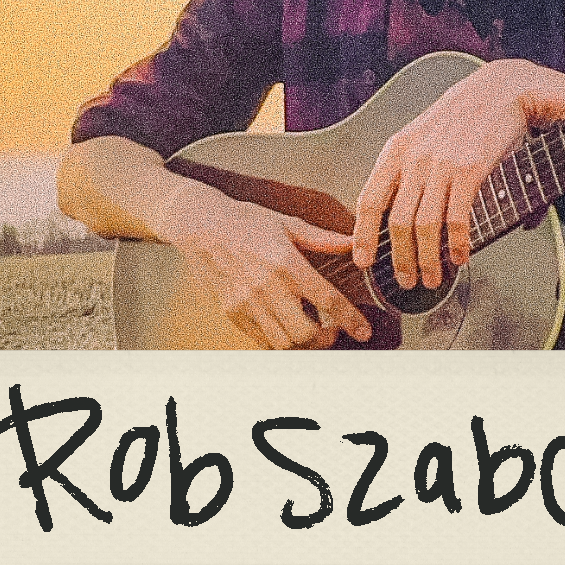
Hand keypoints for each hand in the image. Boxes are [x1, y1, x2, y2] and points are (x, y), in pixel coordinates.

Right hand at [160, 182, 372, 349]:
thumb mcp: (286, 223)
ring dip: (302, 343)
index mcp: (286, 263)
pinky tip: (285, 325)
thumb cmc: (244, 221)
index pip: (327, 300)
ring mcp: (247, 303)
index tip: (363, 330)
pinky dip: (279, 340)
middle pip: (305, 333)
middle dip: (326, 338)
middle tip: (332, 330)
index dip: (350, 319)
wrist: (201, 226)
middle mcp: (267, 288)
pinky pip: (261, 340)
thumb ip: (321, 238)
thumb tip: (351, 242)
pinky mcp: (232, 312)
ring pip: (283, 343)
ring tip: (310, 328)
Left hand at [353, 59, 564, 288]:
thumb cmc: (463, 117)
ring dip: (428, 260)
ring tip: (434, 277)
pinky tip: (461, 256)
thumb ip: (411, 170)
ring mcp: (440, 164)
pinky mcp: (469, 170)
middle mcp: (413, 158)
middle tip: (407, 281)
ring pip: (424, 227)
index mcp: (396, 150)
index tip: (363, 261)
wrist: (500, 89)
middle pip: (397, 223)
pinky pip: (457, 218)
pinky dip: (458, 244)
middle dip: (400, 260)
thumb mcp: (423, 136)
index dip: (363, 236)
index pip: (369, 200)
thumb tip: (410, 216)